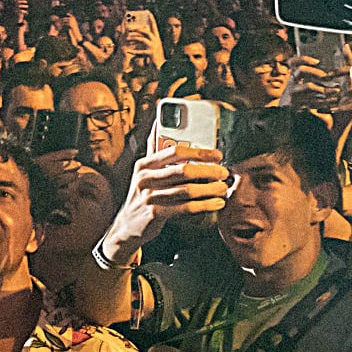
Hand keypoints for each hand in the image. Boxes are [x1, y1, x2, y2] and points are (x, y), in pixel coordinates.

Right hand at [100, 141, 227, 262]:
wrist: (128, 225)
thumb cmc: (143, 196)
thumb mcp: (145, 174)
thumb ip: (156, 154)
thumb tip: (161, 127)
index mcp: (145, 165)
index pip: (175, 152)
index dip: (199, 152)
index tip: (216, 155)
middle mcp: (145, 178)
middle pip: (184, 170)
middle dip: (209, 171)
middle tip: (223, 173)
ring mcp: (150, 197)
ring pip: (187, 190)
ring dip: (210, 189)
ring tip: (222, 188)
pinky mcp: (156, 213)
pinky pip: (186, 207)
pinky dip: (204, 205)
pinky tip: (215, 203)